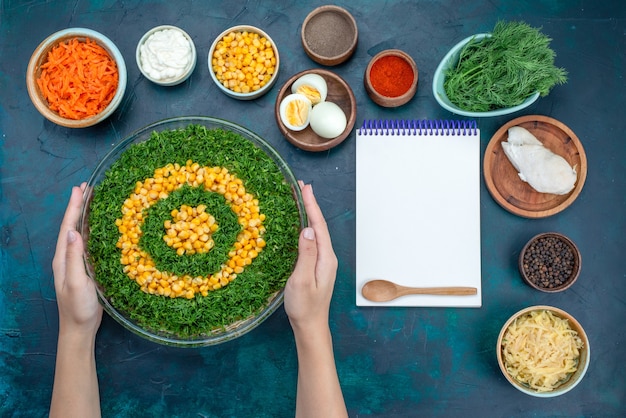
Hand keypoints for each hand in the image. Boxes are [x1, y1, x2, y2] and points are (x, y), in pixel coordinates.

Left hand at [52, 183, 101, 337]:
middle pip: (72, 226)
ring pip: (80, 233)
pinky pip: (89, 243)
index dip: (73, 207)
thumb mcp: (76, 283)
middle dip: (78, 206)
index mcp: (63, 258)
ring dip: (85, 216)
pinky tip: (101, 226)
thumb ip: (74, 258)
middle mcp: (68, 257)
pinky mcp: (86, 269)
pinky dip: (94, 230)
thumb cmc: (79, 308)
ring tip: (93, 200)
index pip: (67, 227)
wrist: (80, 329)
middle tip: (87, 187)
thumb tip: (74, 232)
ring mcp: (77, 263)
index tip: (80, 189)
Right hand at [284, 182, 346, 417]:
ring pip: (316, 232)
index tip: (305, 188)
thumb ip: (305, 255)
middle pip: (319, 225)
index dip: (311, 205)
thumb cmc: (305, 306)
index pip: (318, 226)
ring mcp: (323, 262)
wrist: (311, 326)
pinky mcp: (316, 266)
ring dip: (309, 214)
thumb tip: (306, 230)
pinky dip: (306, 228)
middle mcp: (327, 257)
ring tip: (301, 199)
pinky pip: (312, 241)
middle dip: (311, 205)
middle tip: (302, 187)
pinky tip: (299, 225)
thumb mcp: (302, 280)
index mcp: (325, 258)